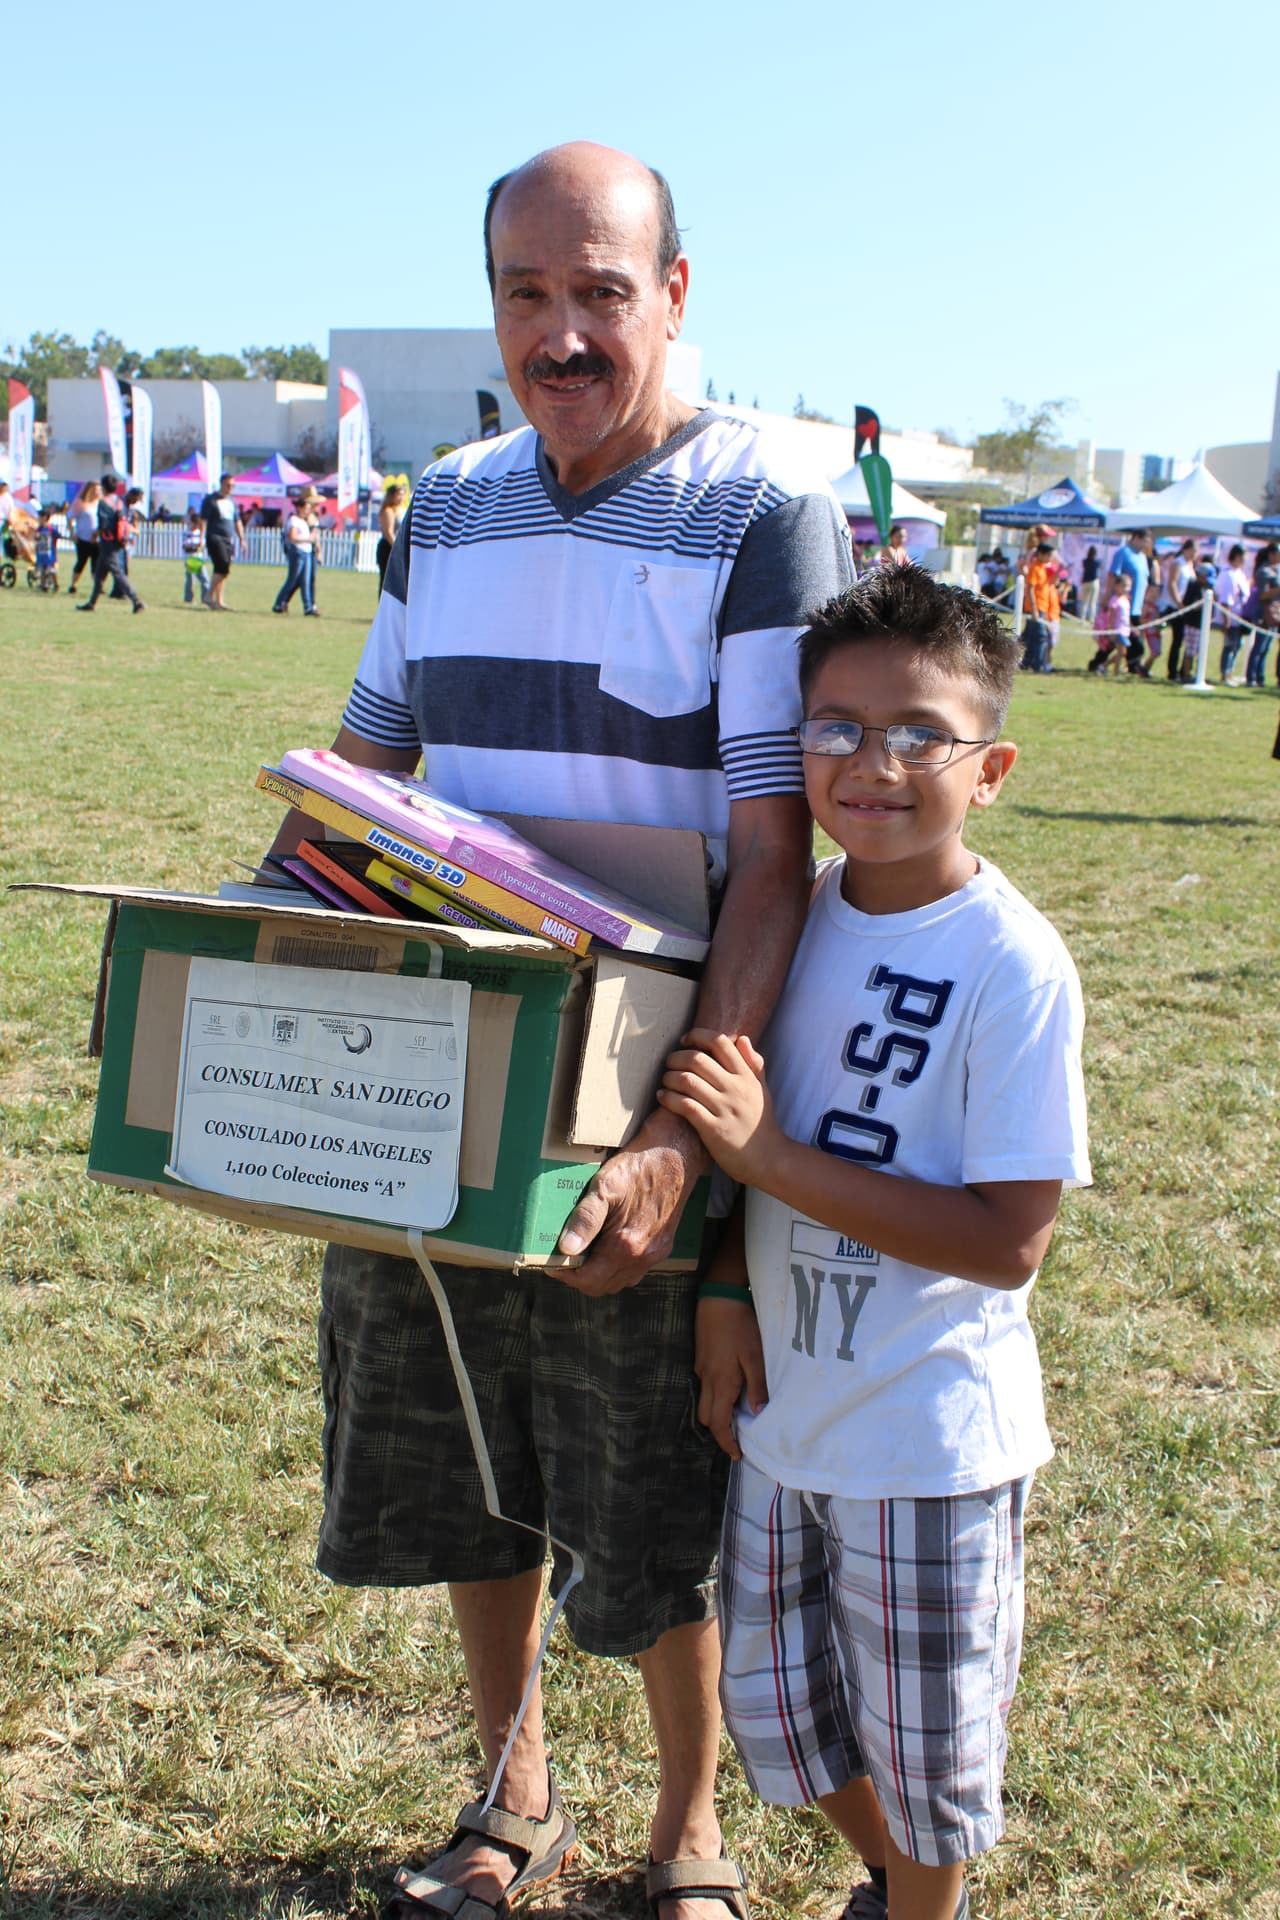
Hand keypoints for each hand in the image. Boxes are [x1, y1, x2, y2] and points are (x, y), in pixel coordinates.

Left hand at [555, 1107, 706, 1296]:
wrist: (676, 1154)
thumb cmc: (638, 1166)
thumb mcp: (605, 1185)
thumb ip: (586, 1218)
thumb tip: (566, 1248)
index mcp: (625, 1245)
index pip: (588, 1281)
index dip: (564, 1274)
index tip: (550, 1262)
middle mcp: (643, 1257)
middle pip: (602, 1286)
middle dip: (578, 1277)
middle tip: (563, 1258)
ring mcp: (655, 1254)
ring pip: (619, 1281)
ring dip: (598, 1274)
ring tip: (582, 1252)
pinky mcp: (663, 1247)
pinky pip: (634, 1271)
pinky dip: (616, 1267)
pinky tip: (607, 1246)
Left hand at [658, 1029, 778, 1184]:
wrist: (769, 1159)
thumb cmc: (761, 1123)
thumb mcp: (762, 1090)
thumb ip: (754, 1064)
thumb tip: (743, 1038)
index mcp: (746, 1076)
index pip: (720, 1042)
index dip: (698, 1035)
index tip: (684, 1040)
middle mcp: (735, 1089)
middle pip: (697, 1059)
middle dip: (676, 1057)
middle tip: (669, 1063)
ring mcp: (724, 1109)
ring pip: (687, 1081)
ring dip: (669, 1077)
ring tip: (664, 1080)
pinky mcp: (713, 1129)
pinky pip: (685, 1106)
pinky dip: (669, 1098)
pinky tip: (662, 1097)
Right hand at [694, 1295, 766, 1458]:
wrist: (718, 1297)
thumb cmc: (740, 1325)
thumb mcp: (755, 1355)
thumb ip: (757, 1385)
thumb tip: (757, 1413)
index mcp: (722, 1382)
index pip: (719, 1423)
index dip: (726, 1442)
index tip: (737, 1454)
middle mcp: (707, 1379)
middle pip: (707, 1417)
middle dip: (720, 1432)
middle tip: (738, 1437)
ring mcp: (701, 1369)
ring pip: (704, 1402)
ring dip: (717, 1415)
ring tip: (736, 1416)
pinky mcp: (700, 1359)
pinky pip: (704, 1386)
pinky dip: (715, 1397)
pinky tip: (729, 1389)